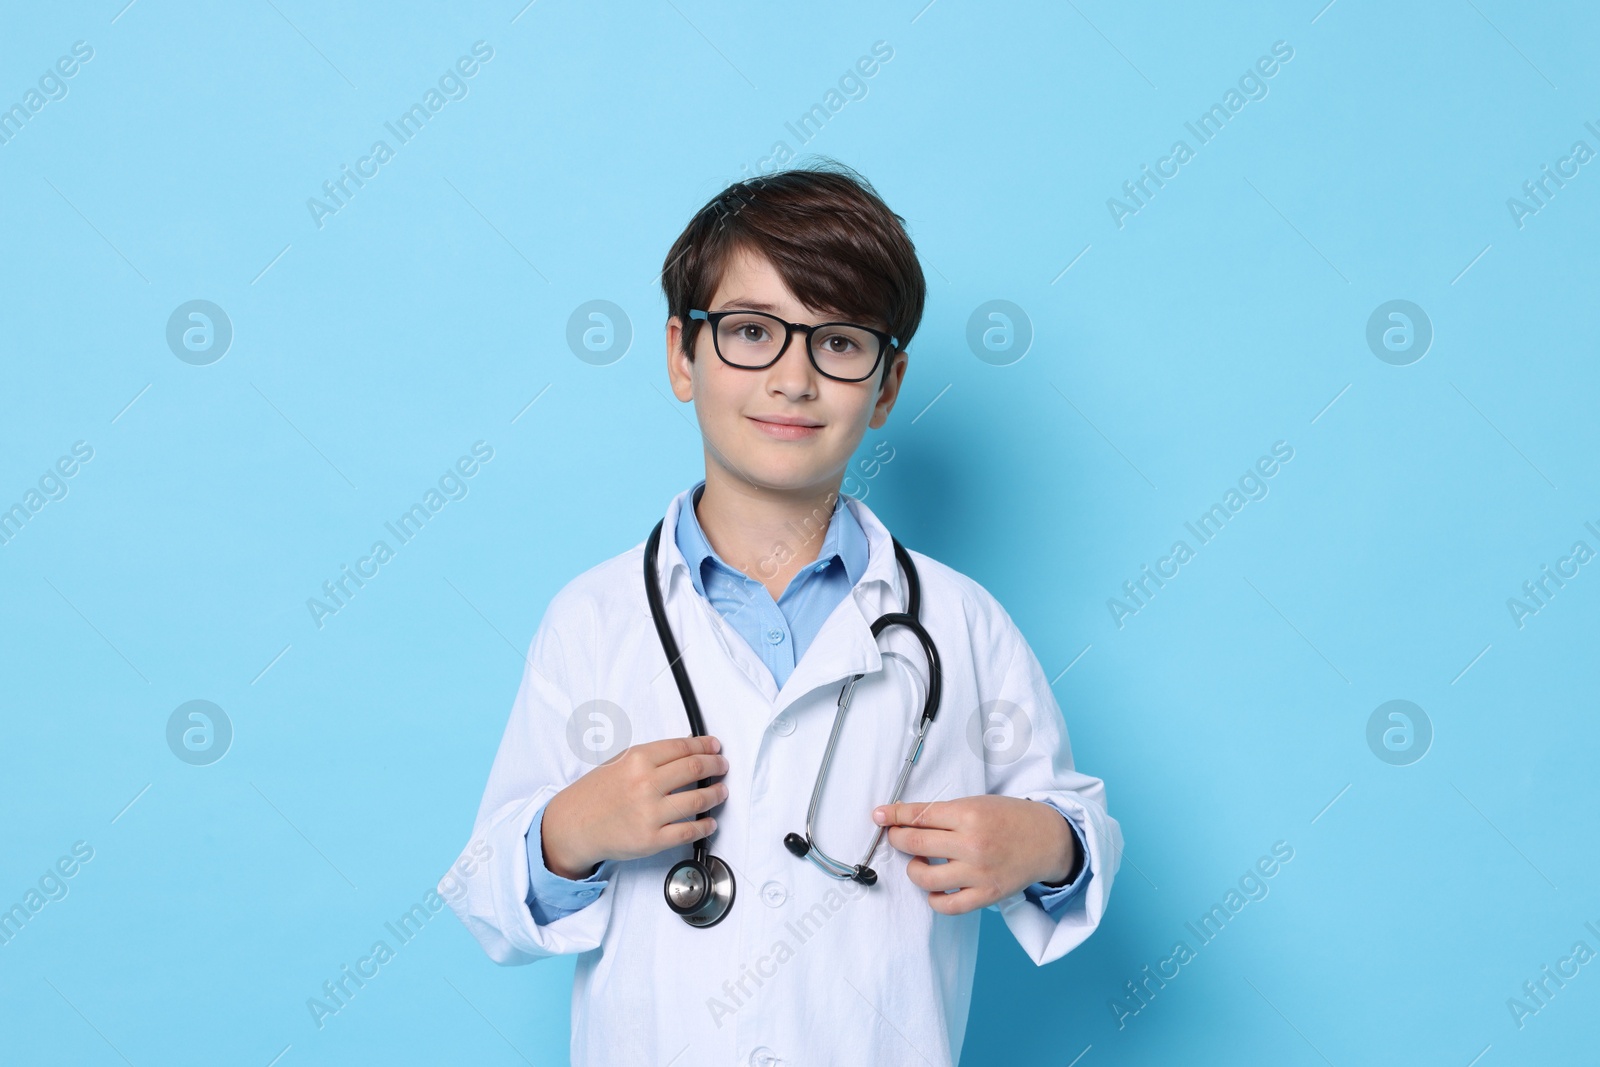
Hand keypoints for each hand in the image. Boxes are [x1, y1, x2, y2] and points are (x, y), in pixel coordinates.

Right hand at [541, 735, 727, 879]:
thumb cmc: (595, 794)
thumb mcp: (619, 763)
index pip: (682, 748)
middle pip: (695, 769)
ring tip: (720, 791)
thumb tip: (686, 750)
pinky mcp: (652, 839)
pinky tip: (710, 822)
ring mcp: (650, 813)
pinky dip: (705, 826)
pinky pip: (688, 831)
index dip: (704, 746)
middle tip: (722, 766)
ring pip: (697, 800)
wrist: (573, 826)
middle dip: (715, 766)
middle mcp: (645, 784)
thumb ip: (651, 757)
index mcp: (637, 760)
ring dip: (716, 794)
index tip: (714, 747)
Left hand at [872, 795, 1078, 914]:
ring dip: (913, 869)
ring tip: (921, 863)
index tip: (879, 816)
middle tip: (896, 837)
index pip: (918, 815)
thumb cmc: (1009, 818)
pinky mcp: (986, 895)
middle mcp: (972, 844)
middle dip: (897, 839)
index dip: (893, 815)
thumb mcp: (976, 803)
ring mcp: (978, 873)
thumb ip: (942, 812)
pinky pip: (947, 905)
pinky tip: (936, 887)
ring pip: (924, 878)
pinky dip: (934, 898)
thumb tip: (901, 818)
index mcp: (969, 814)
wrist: (1047, 839)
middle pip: (915, 844)